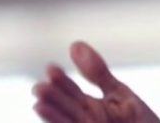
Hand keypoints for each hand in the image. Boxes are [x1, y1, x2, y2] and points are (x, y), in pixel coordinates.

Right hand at [31, 41, 159, 122]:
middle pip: (67, 109)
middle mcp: (85, 121)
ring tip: (39, 104)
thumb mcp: (120, 95)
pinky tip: (49, 112)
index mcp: (91, 107)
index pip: (72, 92)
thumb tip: (74, 44)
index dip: (61, 81)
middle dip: (54, 99)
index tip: (50, 67)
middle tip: (39, 87)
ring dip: (53, 116)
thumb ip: (97, 73)